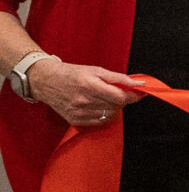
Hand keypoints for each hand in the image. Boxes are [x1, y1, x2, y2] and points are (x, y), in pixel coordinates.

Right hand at [28, 59, 143, 128]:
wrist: (46, 81)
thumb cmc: (73, 73)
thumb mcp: (97, 70)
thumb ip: (119, 78)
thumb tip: (140, 83)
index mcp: (90, 85)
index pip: (121, 97)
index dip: (133, 95)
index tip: (139, 92)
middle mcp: (84, 101)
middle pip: (117, 106)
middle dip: (122, 99)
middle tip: (116, 92)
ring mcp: (79, 112)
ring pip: (110, 115)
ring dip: (113, 107)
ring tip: (104, 98)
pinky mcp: (75, 120)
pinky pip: (99, 121)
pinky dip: (103, 114)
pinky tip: (96, 105)